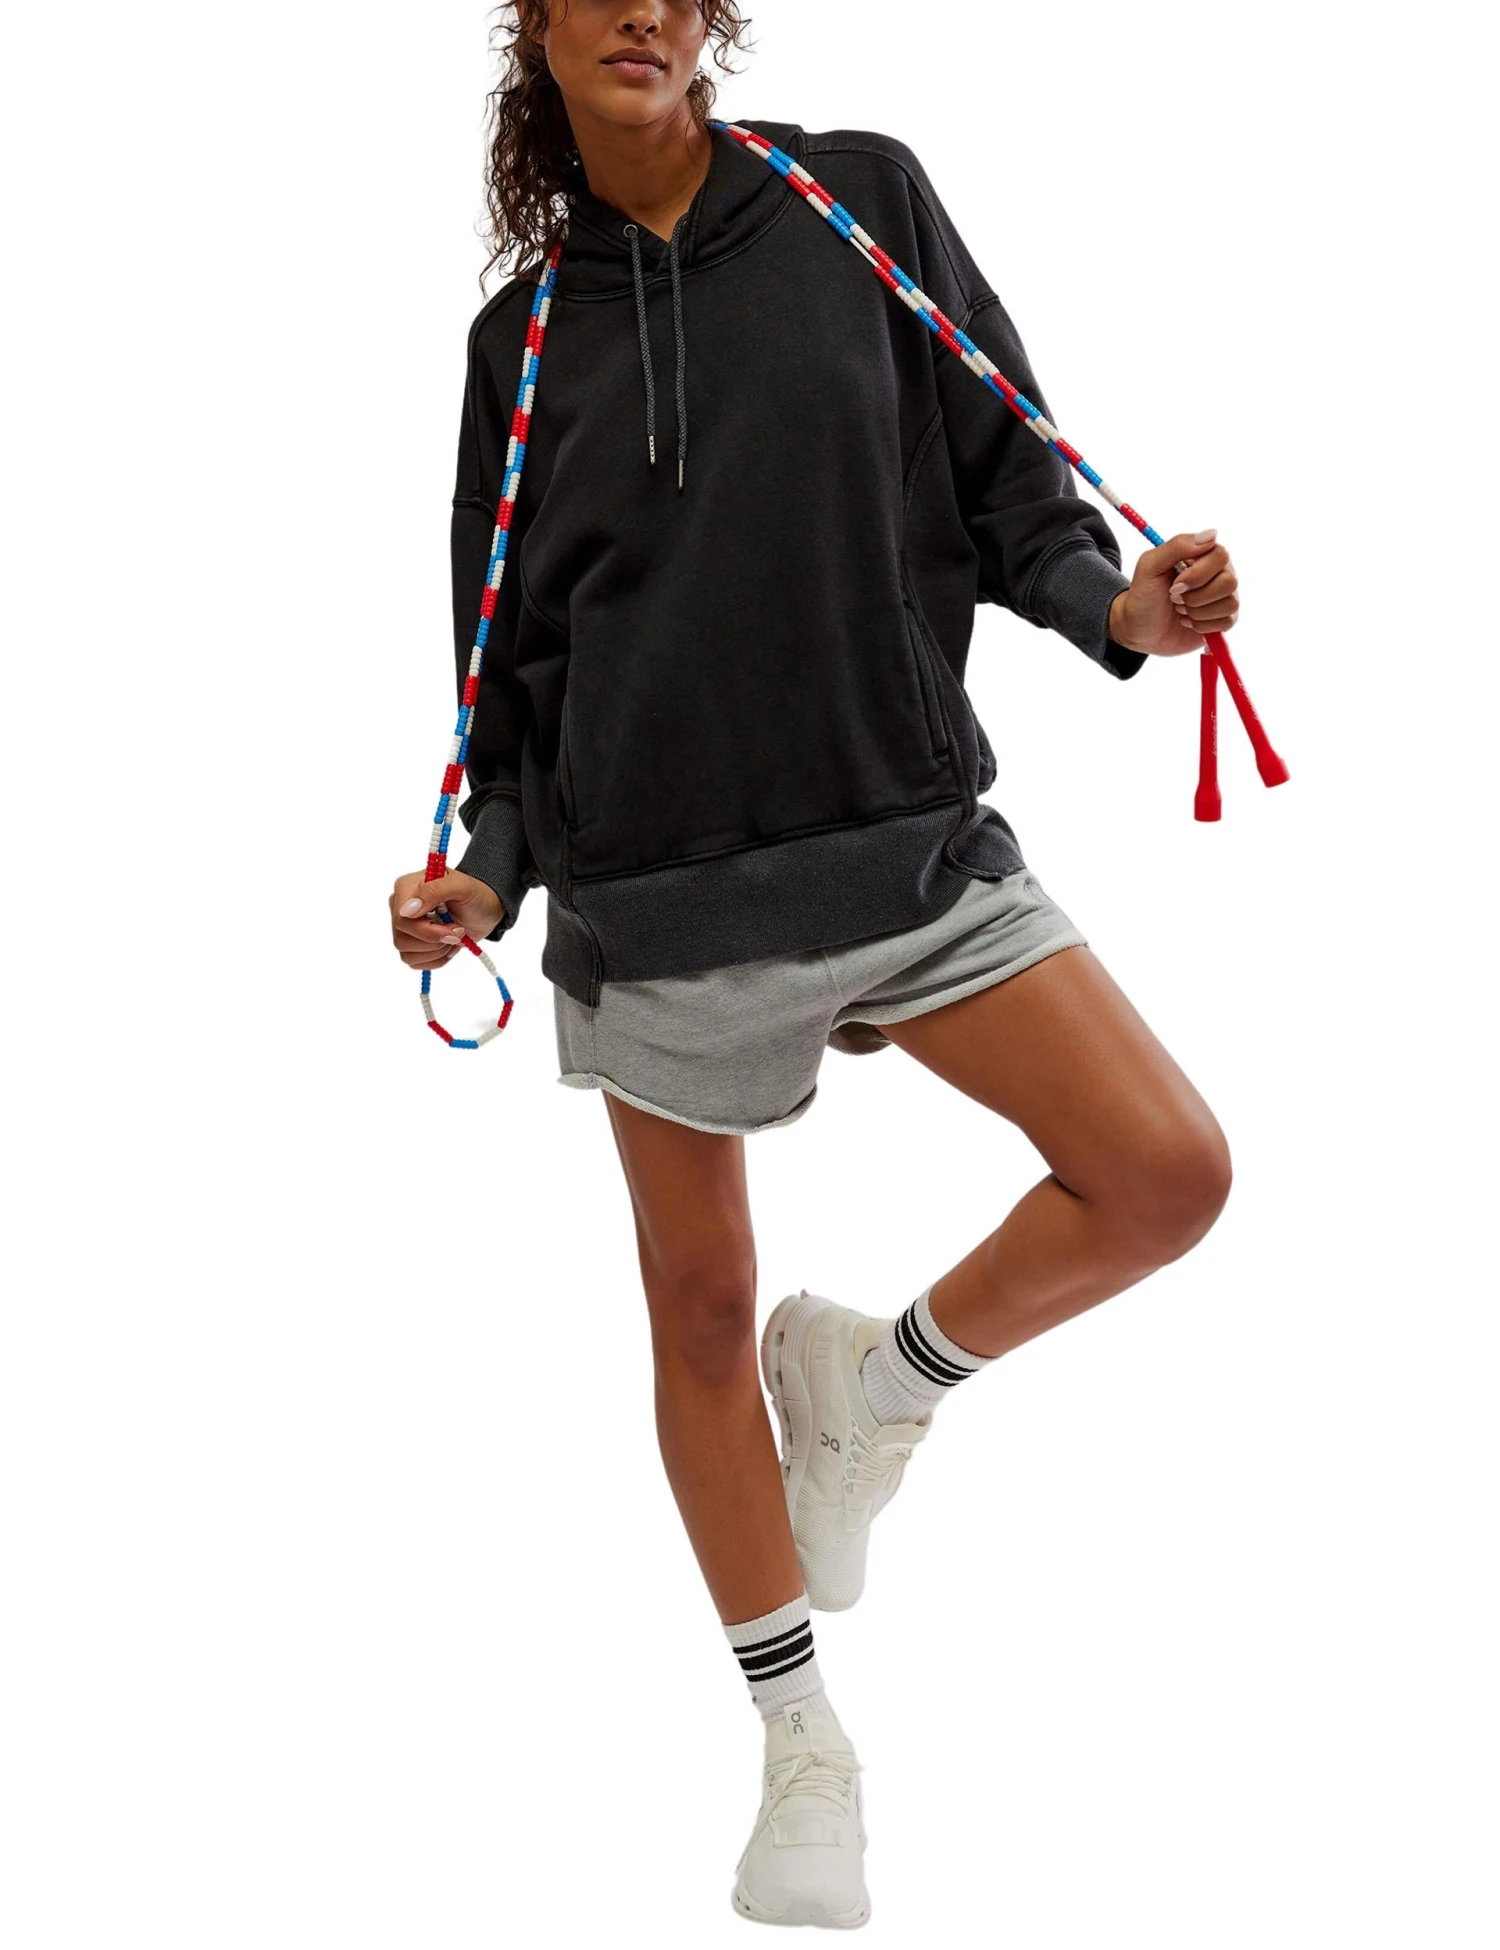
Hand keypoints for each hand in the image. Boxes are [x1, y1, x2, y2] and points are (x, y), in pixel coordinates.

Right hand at [389, 870, 504, 969]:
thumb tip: (407, 910)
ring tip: (454, 936)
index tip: (453, 927)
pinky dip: (437, 959)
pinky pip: (414, 962)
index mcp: (406, 888)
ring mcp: (404, 927)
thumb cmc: (475, 895)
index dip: (427, 930)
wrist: (484, 911)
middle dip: (436, 940)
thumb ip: (433, 891)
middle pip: (402, 938)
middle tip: (458, 930)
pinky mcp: (411, 945)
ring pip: (406, 953)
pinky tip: (448, 945)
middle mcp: (400, 907)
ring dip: (437, 950)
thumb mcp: (462, 886)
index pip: (402, 919)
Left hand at [1108, 528, 1239, 656]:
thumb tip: (1212, 534)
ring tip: (1180, 610)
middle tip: (1175, 598)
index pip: (1221, 556)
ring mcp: (1223, 596)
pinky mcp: (1223, 620)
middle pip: (1229, 582)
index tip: (1175, 585)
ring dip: (1198, 612)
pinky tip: (1188, 622)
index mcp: (1204, 554)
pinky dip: (1202, 626)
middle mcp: (1219, 573)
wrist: (1138, 629)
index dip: (1198, 574)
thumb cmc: (1143, 595)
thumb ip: (1177, 545)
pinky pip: (1227, 622)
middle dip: (1196, 596)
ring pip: (1230, 604)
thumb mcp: (1150, 566)